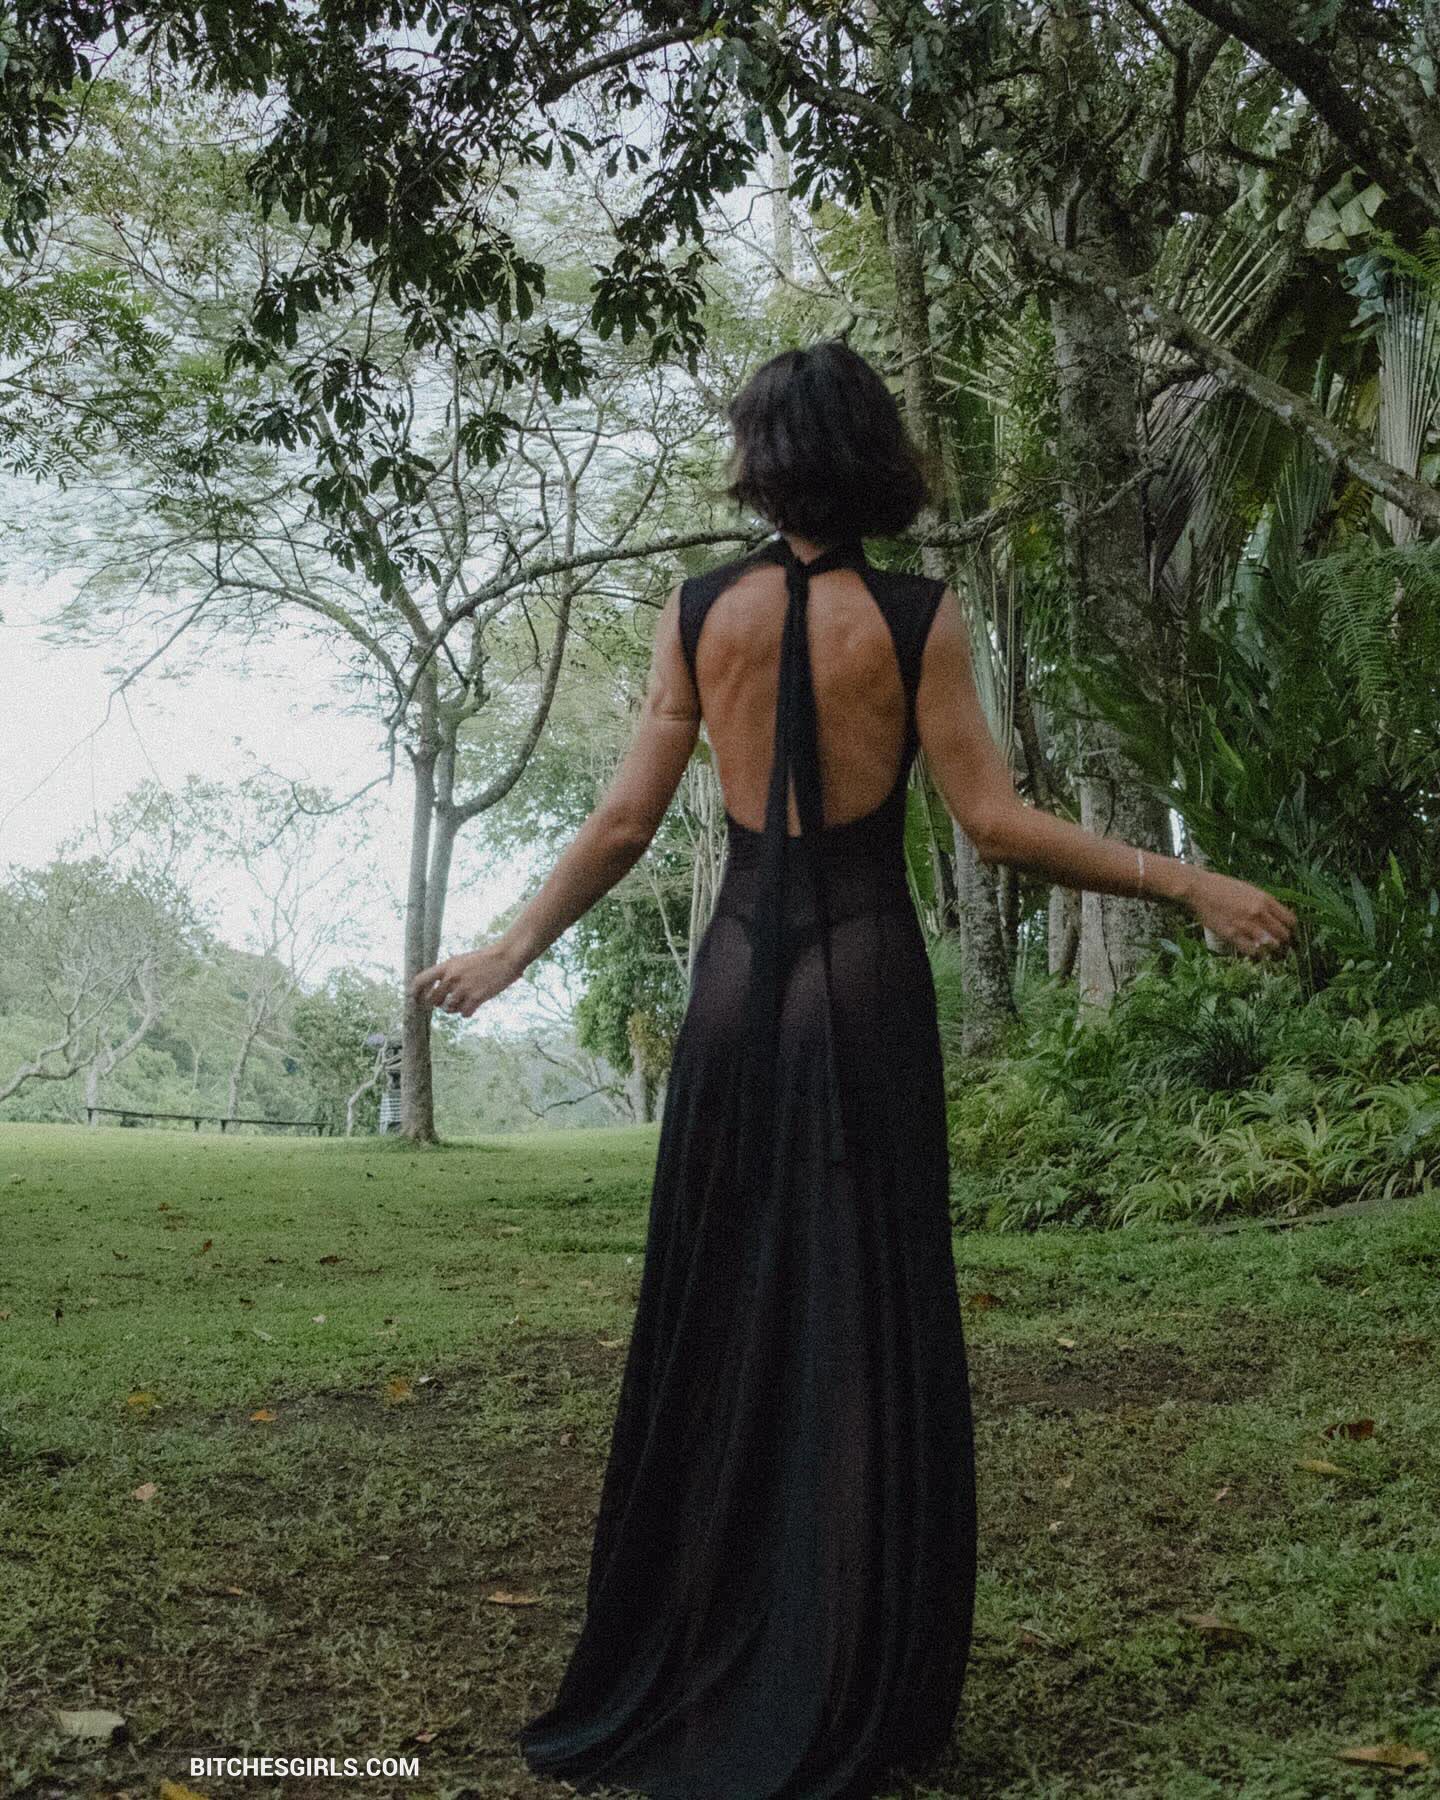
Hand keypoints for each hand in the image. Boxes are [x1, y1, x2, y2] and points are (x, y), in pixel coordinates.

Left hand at [411, 940, 525, 1016]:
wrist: (506, 957)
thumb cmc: (485, 958)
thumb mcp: (462, 960)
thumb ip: (449, 972)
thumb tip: (438, 986)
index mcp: (447, 966)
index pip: (421, 980)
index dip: (414, 991)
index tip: (412, 998)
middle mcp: (452, 978)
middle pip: (432, 1000)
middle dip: (436, 1003)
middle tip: (443, 1002)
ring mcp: (464, 989)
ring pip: (448, 1009)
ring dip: (453, 1008)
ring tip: (461, 1002)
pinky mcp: (476, 998)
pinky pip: (464, 1014)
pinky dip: (467, 1012)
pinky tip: (472, 1006)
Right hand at [1187, 869, 1297, 959]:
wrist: (1198, 889)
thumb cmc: (1221, 886)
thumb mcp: (1248, 889)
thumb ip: (1262, 902)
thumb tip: (1273, 916)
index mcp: (1265, 899)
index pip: (1289, 920)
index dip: (1290, 928)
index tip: (1286, 931)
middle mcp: (1259, 913)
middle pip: (1283, 935)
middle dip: (1283, 941)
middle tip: (1278, 944)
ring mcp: (1246, 925)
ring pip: (1271, 945)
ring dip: (1270, 949)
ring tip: (1267, 950)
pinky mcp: (1233, 935)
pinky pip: (1252, 951)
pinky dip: (1255, 954)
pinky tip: (1254, 953)